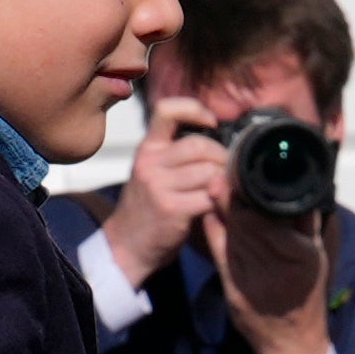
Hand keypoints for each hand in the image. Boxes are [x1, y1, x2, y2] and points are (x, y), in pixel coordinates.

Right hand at [96, 111, 229, 284]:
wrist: (128, 244)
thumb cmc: (149, 205)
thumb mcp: (153, 170)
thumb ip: (176, 152)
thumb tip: (218, 135)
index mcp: (147, 148)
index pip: (167, 110)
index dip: (194, 109)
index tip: (211, 122)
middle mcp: (149, 163)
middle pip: (199, 145)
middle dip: (221, 156)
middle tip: (227, 168)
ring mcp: (159, 187)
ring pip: (209, 171)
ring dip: (223, 180)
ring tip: (222, 188)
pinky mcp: (172, 209)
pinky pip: (210, 196)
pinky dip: (220, 200)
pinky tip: (217, 205)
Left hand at [209, 190, 335, 353]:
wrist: (292, 342)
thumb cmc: (305, 294)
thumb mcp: (317, 256)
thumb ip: (307, 222)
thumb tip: (300, 185)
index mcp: (307, 254)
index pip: (285, 215)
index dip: (263, 194)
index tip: (249, 175)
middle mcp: (284, 265)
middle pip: (256, 222)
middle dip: (238, 198)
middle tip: (223, 175)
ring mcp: (259, 279)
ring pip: (237, 235)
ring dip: (224, 210)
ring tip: (214, 188)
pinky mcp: (237, 290)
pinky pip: (222, 254)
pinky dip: (214, 232)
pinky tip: (209, 215)